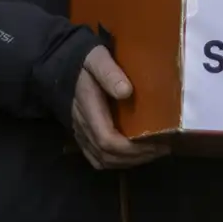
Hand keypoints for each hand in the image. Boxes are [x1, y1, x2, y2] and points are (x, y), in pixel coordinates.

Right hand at [72, 47, 167, 170]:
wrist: (58, 64)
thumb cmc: (83, 61)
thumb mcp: (97, 59)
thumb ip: (109, 74)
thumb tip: (126, 92)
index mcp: (88, 109)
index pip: (107, 140)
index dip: (133, 149)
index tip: (158, 143)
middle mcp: (82, 126)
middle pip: (107, 156)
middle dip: (137, 157)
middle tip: (164, 148)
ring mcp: (81, 132)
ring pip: (102, 160)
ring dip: (129, 161)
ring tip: (154, 151)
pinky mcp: (82, 133)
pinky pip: (96, 157)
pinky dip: (117, 161)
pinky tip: (135, 154)